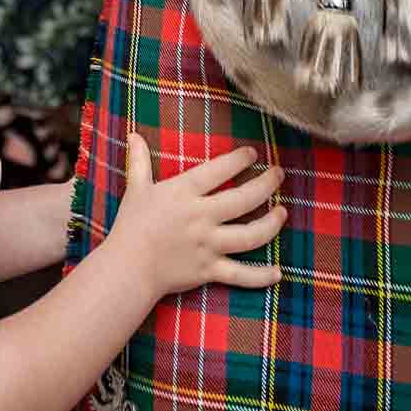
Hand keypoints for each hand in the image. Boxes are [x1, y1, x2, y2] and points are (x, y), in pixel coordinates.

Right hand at [108, 134, 284, 298]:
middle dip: (266, 185)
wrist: (127, 267)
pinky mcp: (209, 270)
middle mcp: (201, 217)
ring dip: (271, 224)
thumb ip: (139, 160)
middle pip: (243, 199)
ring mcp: (208, 245)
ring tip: (283, 212)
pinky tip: (278, 272)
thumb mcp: (136, 188)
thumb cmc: (131, 225)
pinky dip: (261, 277)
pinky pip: (241, 275)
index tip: (253, 154)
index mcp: (184, 193)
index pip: (219, 170)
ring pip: (250, 235)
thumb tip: (133, 134)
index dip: (239, 160)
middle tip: (280, 174)